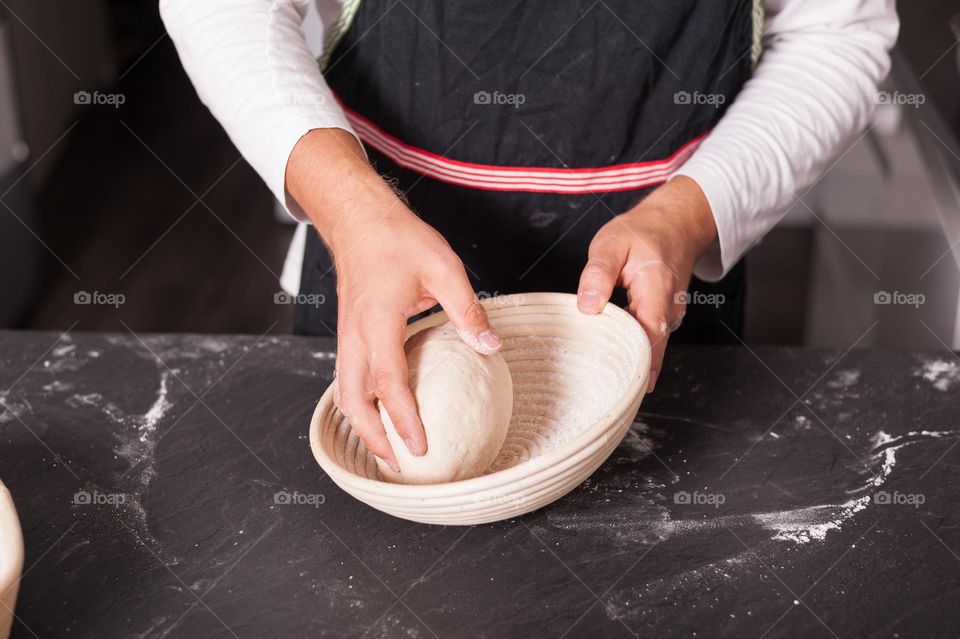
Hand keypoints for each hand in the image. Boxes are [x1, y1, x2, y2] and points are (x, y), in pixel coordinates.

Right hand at [286, 129, 501, 469]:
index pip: (389, 383)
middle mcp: (355, 335)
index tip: (420, 447)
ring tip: (385, 449)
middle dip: (373, 437)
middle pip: (355, 400)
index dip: (403, 420)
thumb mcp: (443, 268)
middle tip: (398, 464)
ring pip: (346, 392)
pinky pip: (348, 377)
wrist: (359, 220)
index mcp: (378, 322)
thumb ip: (466, 309)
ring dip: (362, 424)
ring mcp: (347, 336)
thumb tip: (490, 345)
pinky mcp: (349, 333)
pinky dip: (358, 403)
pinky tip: (376, 412)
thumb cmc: (398, 239)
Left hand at [576, 176, 716, 392]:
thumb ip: (598, 273)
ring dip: (631, 360)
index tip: (630, 389)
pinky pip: (650, 338)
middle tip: (605, 393)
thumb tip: (587, 306)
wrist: (675, 223)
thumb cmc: (642, 232)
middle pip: (653, 347)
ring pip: (652, 345)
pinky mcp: (665, 316)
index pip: (652, 333)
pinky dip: (633, 348)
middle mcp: (670, 306)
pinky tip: (612, 358)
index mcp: (657, 288)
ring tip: (605, 381)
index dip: (642, 364)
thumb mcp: (611, 243)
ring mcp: (671, 313)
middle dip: (632, 370)